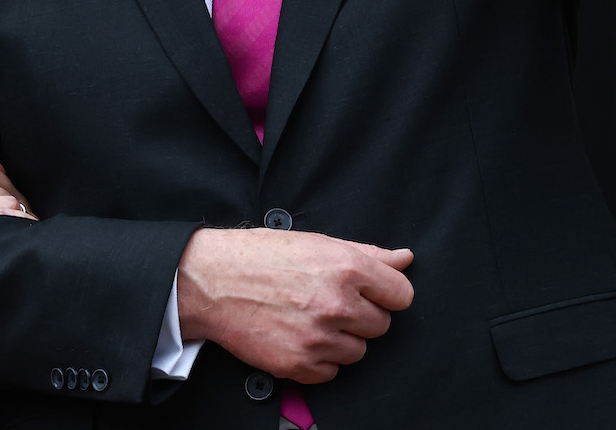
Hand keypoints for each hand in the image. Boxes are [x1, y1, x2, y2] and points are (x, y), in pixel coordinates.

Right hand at [175, 227, 414, 383]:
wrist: (210, 281)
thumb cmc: (260, 257)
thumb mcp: (316, 243)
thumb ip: (368, 254)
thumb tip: (405, 259)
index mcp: (347, 268)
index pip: (402, 295)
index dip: (386, 294)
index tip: (369, 293)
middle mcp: (337, 304)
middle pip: (381, 325)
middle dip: (360, 316)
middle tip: (328, 303)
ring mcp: (319, 337)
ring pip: (358, 351)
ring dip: (340, 339)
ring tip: (308, 319)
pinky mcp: (300, 364)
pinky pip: (332, 372)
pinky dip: (318, 360)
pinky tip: (297, 337)